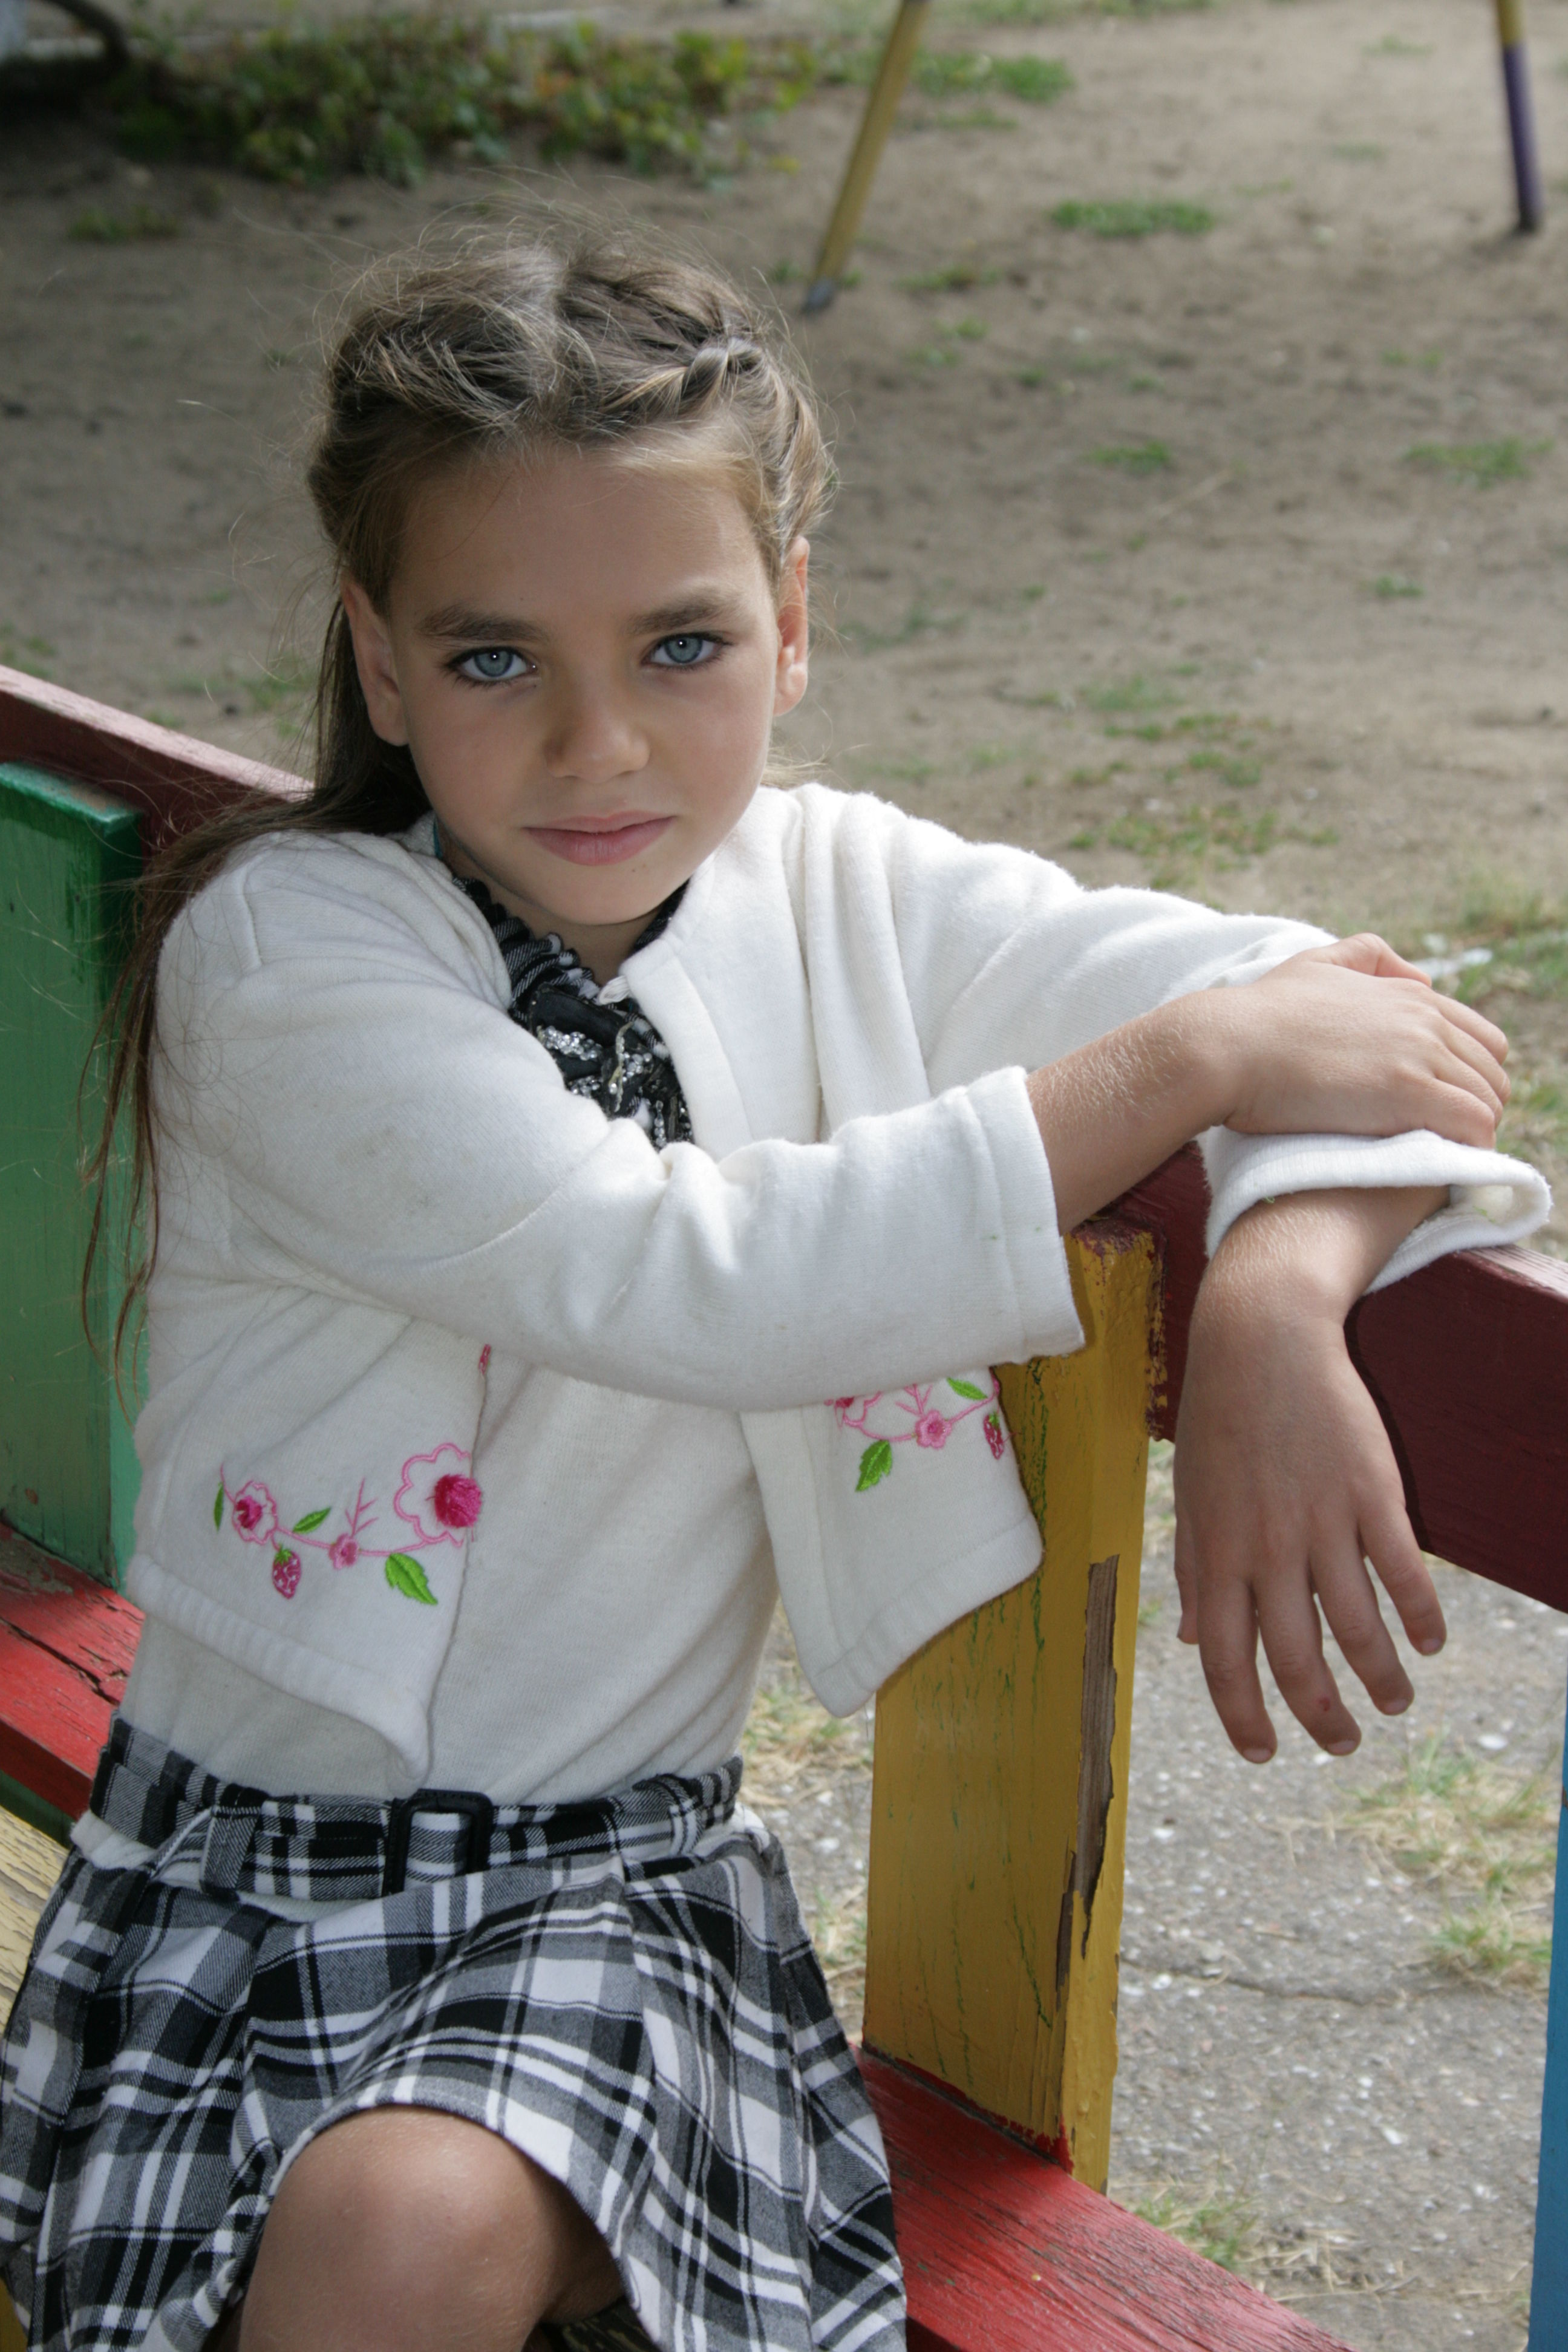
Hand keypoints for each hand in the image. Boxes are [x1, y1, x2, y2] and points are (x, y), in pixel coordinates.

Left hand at [1172, 1189, 1446, 1759]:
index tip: (1263, 1754)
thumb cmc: (1219, 1421)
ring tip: (1394, 1704)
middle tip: (1342, 1744)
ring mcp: (1321, 1522)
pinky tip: (1430, 1643)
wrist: (1261, 1341)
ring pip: (1357, 1627)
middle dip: (1321, 1717)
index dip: (1243, 1717)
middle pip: (1297, 1659)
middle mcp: (1266, 1549)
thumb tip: (1197, 1641)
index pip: (1225, 1661)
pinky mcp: (1371, 1493)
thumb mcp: (1191, 1497)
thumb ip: (1195, 1571)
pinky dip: (1419, 1617)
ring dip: (1379, 1678)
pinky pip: (1401, 1572)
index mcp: (1215, 1554)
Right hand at [1217, 935, 1508, 1148]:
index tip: (1440, 1106)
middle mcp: (1425, 1019)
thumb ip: (1369, 956)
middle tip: (1437, 1138)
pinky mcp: (1409, 1094)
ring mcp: (1420, 1055)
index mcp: (1409, 994)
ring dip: (1472, 1132)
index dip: (1468, 1078)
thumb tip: (1420, 977)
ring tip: (1437, 1155)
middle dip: (1475, 1106)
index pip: (1481, 1039)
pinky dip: (1469, 1147)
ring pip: (1490, 1101)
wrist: (1225, 1046)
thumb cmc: (1257, 1014)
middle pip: (1493, 1072)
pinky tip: (1441, 1162)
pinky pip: (1475, 1125)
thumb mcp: (1316, 963)